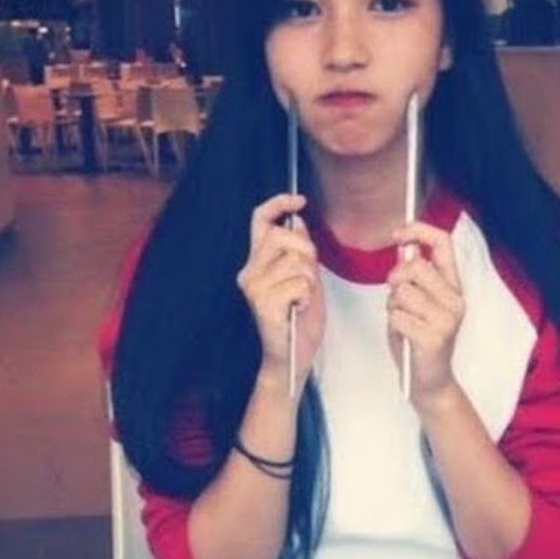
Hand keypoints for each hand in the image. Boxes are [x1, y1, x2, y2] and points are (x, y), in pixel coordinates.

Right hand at [236, 193, 325, 395]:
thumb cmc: (298, 321)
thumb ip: (300, 251)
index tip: (299, 199)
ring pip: (296, 261)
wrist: (292, 358)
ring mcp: (253, 287)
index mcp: (257, 262)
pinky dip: (307, 297)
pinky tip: (298, 310)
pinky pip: (299, 283)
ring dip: (310, 281)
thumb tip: (298, 222)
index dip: (278, 203)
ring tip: (302, 299)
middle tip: (309, 278)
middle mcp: (249, 272)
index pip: (260, 221)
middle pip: (284, 237)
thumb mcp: (306, 278)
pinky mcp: (263, 303)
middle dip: (307, 253)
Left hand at [387, 221, 464, 409]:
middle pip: (416, 266)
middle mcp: (455, 300)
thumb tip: (404, 248)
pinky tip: (403, 335)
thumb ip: (414, 277)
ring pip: (402, 292)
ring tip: (403, 320)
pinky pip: (397, 316)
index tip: (397, 234)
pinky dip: (393, 324)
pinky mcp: (433, 338)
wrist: (429, 382)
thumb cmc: (418, 338)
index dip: (418, 231)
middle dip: (395, 277)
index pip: (442, 243)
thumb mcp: (417, 302)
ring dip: (393, 305)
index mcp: (454, 286)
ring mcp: (447, 319)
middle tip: (395, 295)